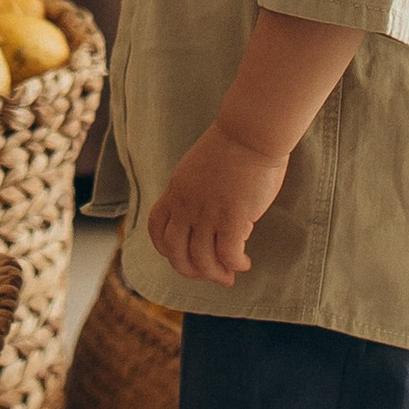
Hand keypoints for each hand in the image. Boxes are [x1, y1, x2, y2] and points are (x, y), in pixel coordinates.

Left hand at [147, 118, 289, 288]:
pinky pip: (228, 255)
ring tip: (229, 276)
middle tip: (209, 274)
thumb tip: (210, 216)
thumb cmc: (234, 144)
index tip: (182, 255)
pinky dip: (235, 264)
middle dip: (190, 270)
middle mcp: (187, 205)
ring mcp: (208, 213)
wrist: (251, 132)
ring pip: (202, 259)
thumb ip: (197, 190)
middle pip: (175, 251)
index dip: (166, 248)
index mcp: (176, 190)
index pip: (157, 227)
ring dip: (215, 273)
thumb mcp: (199, 167)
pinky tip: (244, 263)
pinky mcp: (232, 218)